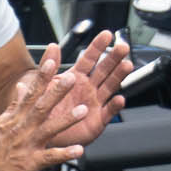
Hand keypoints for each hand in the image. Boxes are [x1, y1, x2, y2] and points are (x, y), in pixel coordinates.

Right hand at [0, 45, 92, 170]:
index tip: (51, 61)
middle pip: (42, 106)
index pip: (31, 91)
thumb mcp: (2, 122)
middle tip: (71, 78)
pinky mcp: (31, 163)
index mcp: (17, 116)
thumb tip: (21, 85)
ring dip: (66, 120)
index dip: (42, 76)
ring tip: (83, 110)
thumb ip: (15, 103)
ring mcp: (27, 145)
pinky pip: (50, 157)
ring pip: (49, 129)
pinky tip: (79, 150)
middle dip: (57, 91)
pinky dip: (64, 154)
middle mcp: (23, 127)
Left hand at [44, 31, 133, 150]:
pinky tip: (119, 99)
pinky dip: (114, 106)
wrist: (43, 135)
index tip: (107, 34)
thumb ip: (49, 66)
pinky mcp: (98, 120)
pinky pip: (108, 111)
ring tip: (127, 65)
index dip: (98, 46)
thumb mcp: (44, 85)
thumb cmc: (43, 110)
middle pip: (104, 70)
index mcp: (76, 78)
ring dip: (119, 76)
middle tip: (123, 47)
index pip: (89, 59)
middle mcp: (88, 88)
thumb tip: (52, 46)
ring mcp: (95, 103)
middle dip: (114, 58)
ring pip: (110, 86)